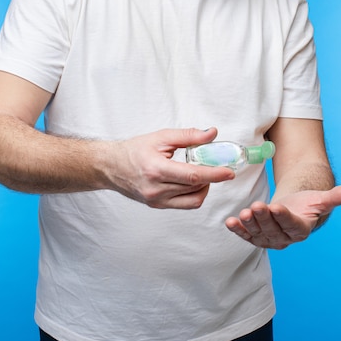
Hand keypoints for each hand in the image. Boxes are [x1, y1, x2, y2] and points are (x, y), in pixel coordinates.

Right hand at [106, 127, 234, 208]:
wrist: (111, 166)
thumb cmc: (134, 150)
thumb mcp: (161, 137)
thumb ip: (188, 136)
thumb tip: (212, 134)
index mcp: (156, 170)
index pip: (193, 176)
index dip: (214, 174)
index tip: (229, 172)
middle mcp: (156, 189)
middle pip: (196, 187)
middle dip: (211, 176)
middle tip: (216, 164)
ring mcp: (157, 201)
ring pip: (193, 199)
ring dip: (204, 186)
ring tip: (202, 173)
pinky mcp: (157, 206)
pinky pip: (185, 204)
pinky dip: (194, 193)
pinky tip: (193, 181)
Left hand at [225, 185, 340, 248]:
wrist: (293, 208)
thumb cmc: (306, 203)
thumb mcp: (319, 199)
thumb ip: (334, 197)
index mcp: (300, 229)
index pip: (291, 224)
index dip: (283, 217)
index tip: (277, 207)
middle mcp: (284, 238)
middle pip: (272, 228)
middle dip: (263, 218)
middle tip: (256, 207)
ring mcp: (269, 239)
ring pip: (258, 232)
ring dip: (249, 224)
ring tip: (242, 213)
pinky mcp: (256, 236)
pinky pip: (246, 235)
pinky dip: (237, 230)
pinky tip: (229, 222)